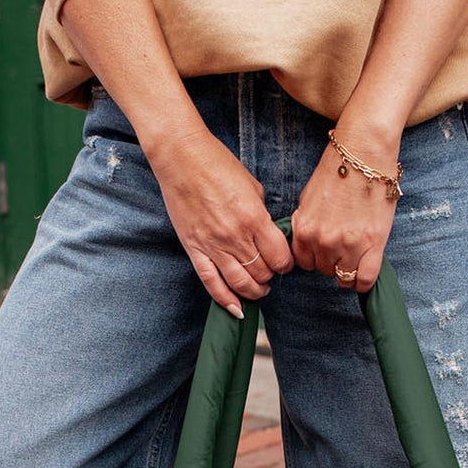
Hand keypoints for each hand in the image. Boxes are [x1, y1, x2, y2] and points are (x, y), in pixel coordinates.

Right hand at [146, 120, 294, 316]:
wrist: (181, 158)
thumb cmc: (217, 164)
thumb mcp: (252, 186)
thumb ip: (263, 214)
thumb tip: (269, 234)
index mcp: (254, 218)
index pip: (280, 257)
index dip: (286, 264)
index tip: (285, 262)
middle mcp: (235, 236)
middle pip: (262, 273)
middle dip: (271, 276)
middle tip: (271, 272)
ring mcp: (213, 246)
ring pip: (241, 284)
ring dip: (255, 291)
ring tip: (259, 288)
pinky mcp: (194, 249)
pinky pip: (212, 284)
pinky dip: (226, 301)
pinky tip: (237, 309)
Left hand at [290, 114, 402, 293]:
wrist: (363, 152)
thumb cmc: (337, 170)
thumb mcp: (308, 198)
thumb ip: (305, 224)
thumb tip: (307, 241)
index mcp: (305, 230)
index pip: (305, 263)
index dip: (315, 257)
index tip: (325, 250)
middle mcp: (323, 241)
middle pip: (325, 270)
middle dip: (332, 261)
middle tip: (344, 244)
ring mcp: (348, 245)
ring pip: (344, 277)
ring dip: (349, 267)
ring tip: (356, 251)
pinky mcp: (373, 245)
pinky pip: (365, 279)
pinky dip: (364, 280)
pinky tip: (365, 269)